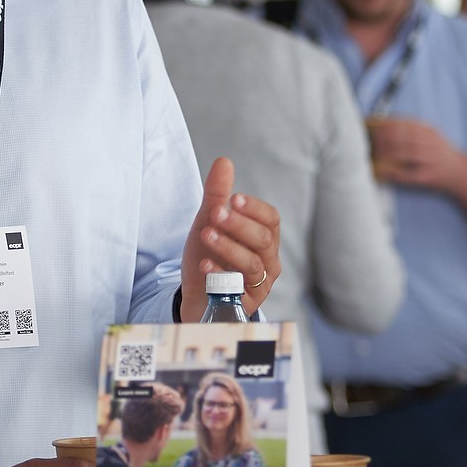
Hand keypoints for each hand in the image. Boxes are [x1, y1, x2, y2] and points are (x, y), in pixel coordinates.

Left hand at [181, 157, 282, 315]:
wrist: (195, 298)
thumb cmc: (208, 257)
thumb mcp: (209, 223)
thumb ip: (217, 196)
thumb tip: (224, 161)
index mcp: (264, 239)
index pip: (271, 220)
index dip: (255, 209)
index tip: (234, 198)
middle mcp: (268, 262)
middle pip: (264, 240)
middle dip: (239, 226)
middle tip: (216, 213)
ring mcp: (259, 284)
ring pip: (252, 264)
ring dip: (229, 247)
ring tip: (207, 234)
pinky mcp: (245, 304)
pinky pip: (238, 289)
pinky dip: (220, 274)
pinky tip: (204, 264)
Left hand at [365, 117, 463, 189]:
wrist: (460, 173)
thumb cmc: (439, 154)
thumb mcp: (430, 136)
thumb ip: (410, 130)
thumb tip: (381, 125)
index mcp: (427, 131)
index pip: (402, 123)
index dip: (382, 123)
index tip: (367, 124)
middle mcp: (429, 143)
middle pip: (400, 136)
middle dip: (380, 137)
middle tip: (365, 139)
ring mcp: (428, 160)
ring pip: (402, 153)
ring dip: (383, 152)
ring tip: (370, 153)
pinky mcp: (426, 177)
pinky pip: (404, 174)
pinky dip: (389, 173)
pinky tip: (377, 172)